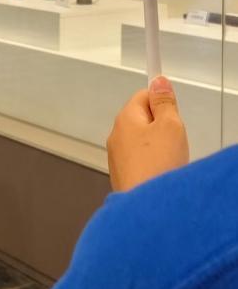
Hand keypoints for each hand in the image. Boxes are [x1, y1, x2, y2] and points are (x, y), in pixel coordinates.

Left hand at [107, 76, 188, 192]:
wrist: (146, 206)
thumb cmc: (157, 164)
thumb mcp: (170, 125)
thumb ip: (164, 102)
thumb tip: (158, 82)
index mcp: (125, 119)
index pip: (142, 96)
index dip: (160, 100)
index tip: (173, 110)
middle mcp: (115, 135)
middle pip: (142, 119)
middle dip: (162, 126)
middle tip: (174, 139)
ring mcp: (117, 156)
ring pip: (142, 141)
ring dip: (158, 146)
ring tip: (169, 159)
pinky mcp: (122, 174)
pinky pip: (141, 159)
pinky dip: (153, 162)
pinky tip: (162, 172)